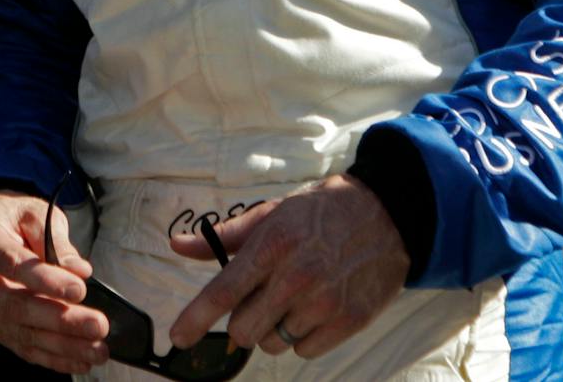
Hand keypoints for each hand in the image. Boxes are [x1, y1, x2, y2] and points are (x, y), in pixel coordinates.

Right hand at [0, 190, 110, 372]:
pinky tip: (79, 359)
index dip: (44, 279)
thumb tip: (78, 270)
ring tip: (96, 349)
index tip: (78, 289)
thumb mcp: (30, 211)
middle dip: (59, 319)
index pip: (9, 262)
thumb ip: (53, 238)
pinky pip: (19, 346)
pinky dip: (51, 357)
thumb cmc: (8, 218)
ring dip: (62, 344)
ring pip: (20, 331)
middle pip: (14, 304)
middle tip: (96, 325)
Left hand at [166, 174, 408, 358]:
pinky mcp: (349, 321)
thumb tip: (177, 246)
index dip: (195, 318)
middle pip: (244, 329)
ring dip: (274, 328)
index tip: (177, 337)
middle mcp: (296, 278)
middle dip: (242, 320)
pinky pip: (305, 350)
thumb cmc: (319, 213)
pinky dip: (303, 336)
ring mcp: (324, 303)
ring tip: (294, 297)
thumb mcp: (272, 213)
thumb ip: (226, 236)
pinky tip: (316, 307)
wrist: (386, 215)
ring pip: (274, 342)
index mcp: (272, 246)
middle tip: (260, 296)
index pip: (223, 292)